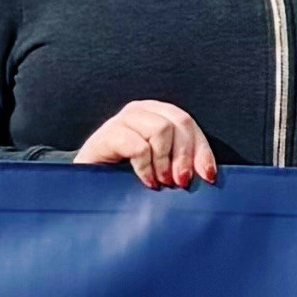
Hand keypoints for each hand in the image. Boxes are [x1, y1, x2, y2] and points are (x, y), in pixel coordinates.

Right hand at [76, 100, 219, 189]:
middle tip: (180, 182)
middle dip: (185, 156)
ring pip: (161, 129)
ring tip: (161, 181)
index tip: (207, 177)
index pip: (189, 124)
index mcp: (159, 114)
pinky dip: (147, 167)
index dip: (201, 150)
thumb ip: (181, 163)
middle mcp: (143, 111)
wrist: (88, 186)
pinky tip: (146, 181)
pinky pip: (139, 146)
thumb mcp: (160, 168)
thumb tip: (208, 174)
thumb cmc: (127, 176)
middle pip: (179, 123)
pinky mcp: (108, 134)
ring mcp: (123, 119)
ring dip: (165, 161)